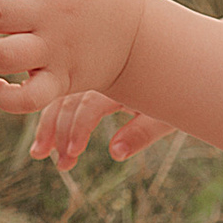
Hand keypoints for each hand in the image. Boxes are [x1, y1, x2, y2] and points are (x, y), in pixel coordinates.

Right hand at [24, 87, 181, 173]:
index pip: (89, 105)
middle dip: (58, 132)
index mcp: (120, 80)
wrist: (182, 60)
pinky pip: (66, 93)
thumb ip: (141, 134)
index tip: (72, 153)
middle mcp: (102, 72)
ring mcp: (93, 73)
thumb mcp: (165, 116)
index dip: (78, 131)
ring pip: (62, 97)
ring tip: (39, 153)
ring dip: (48, 125)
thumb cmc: (178, 91)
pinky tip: (45, 133)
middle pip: (69, 100)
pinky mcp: (90, 78)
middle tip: (57, 162)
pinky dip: (53, 112)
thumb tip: (115, 153)